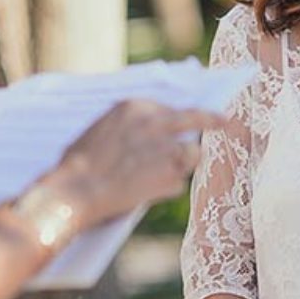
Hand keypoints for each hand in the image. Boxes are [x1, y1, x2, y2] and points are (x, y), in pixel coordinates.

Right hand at [53, 100, 222, 223]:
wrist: (73, 191)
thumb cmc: (77, 165)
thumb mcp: (100, 131)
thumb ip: (128, 126)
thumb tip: (148, 132)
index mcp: (134, 107)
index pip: (170, 106)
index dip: (182, 116)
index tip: (196, 114)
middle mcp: (155, 122)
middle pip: (194, 118)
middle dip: (212, 119)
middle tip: (226, 120)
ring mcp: (166, 148)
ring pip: (191, 154)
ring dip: (181, 165)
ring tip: (157, 177)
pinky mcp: (170, 174)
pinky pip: (177, 182)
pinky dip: (165, 188)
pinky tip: (143, 192)